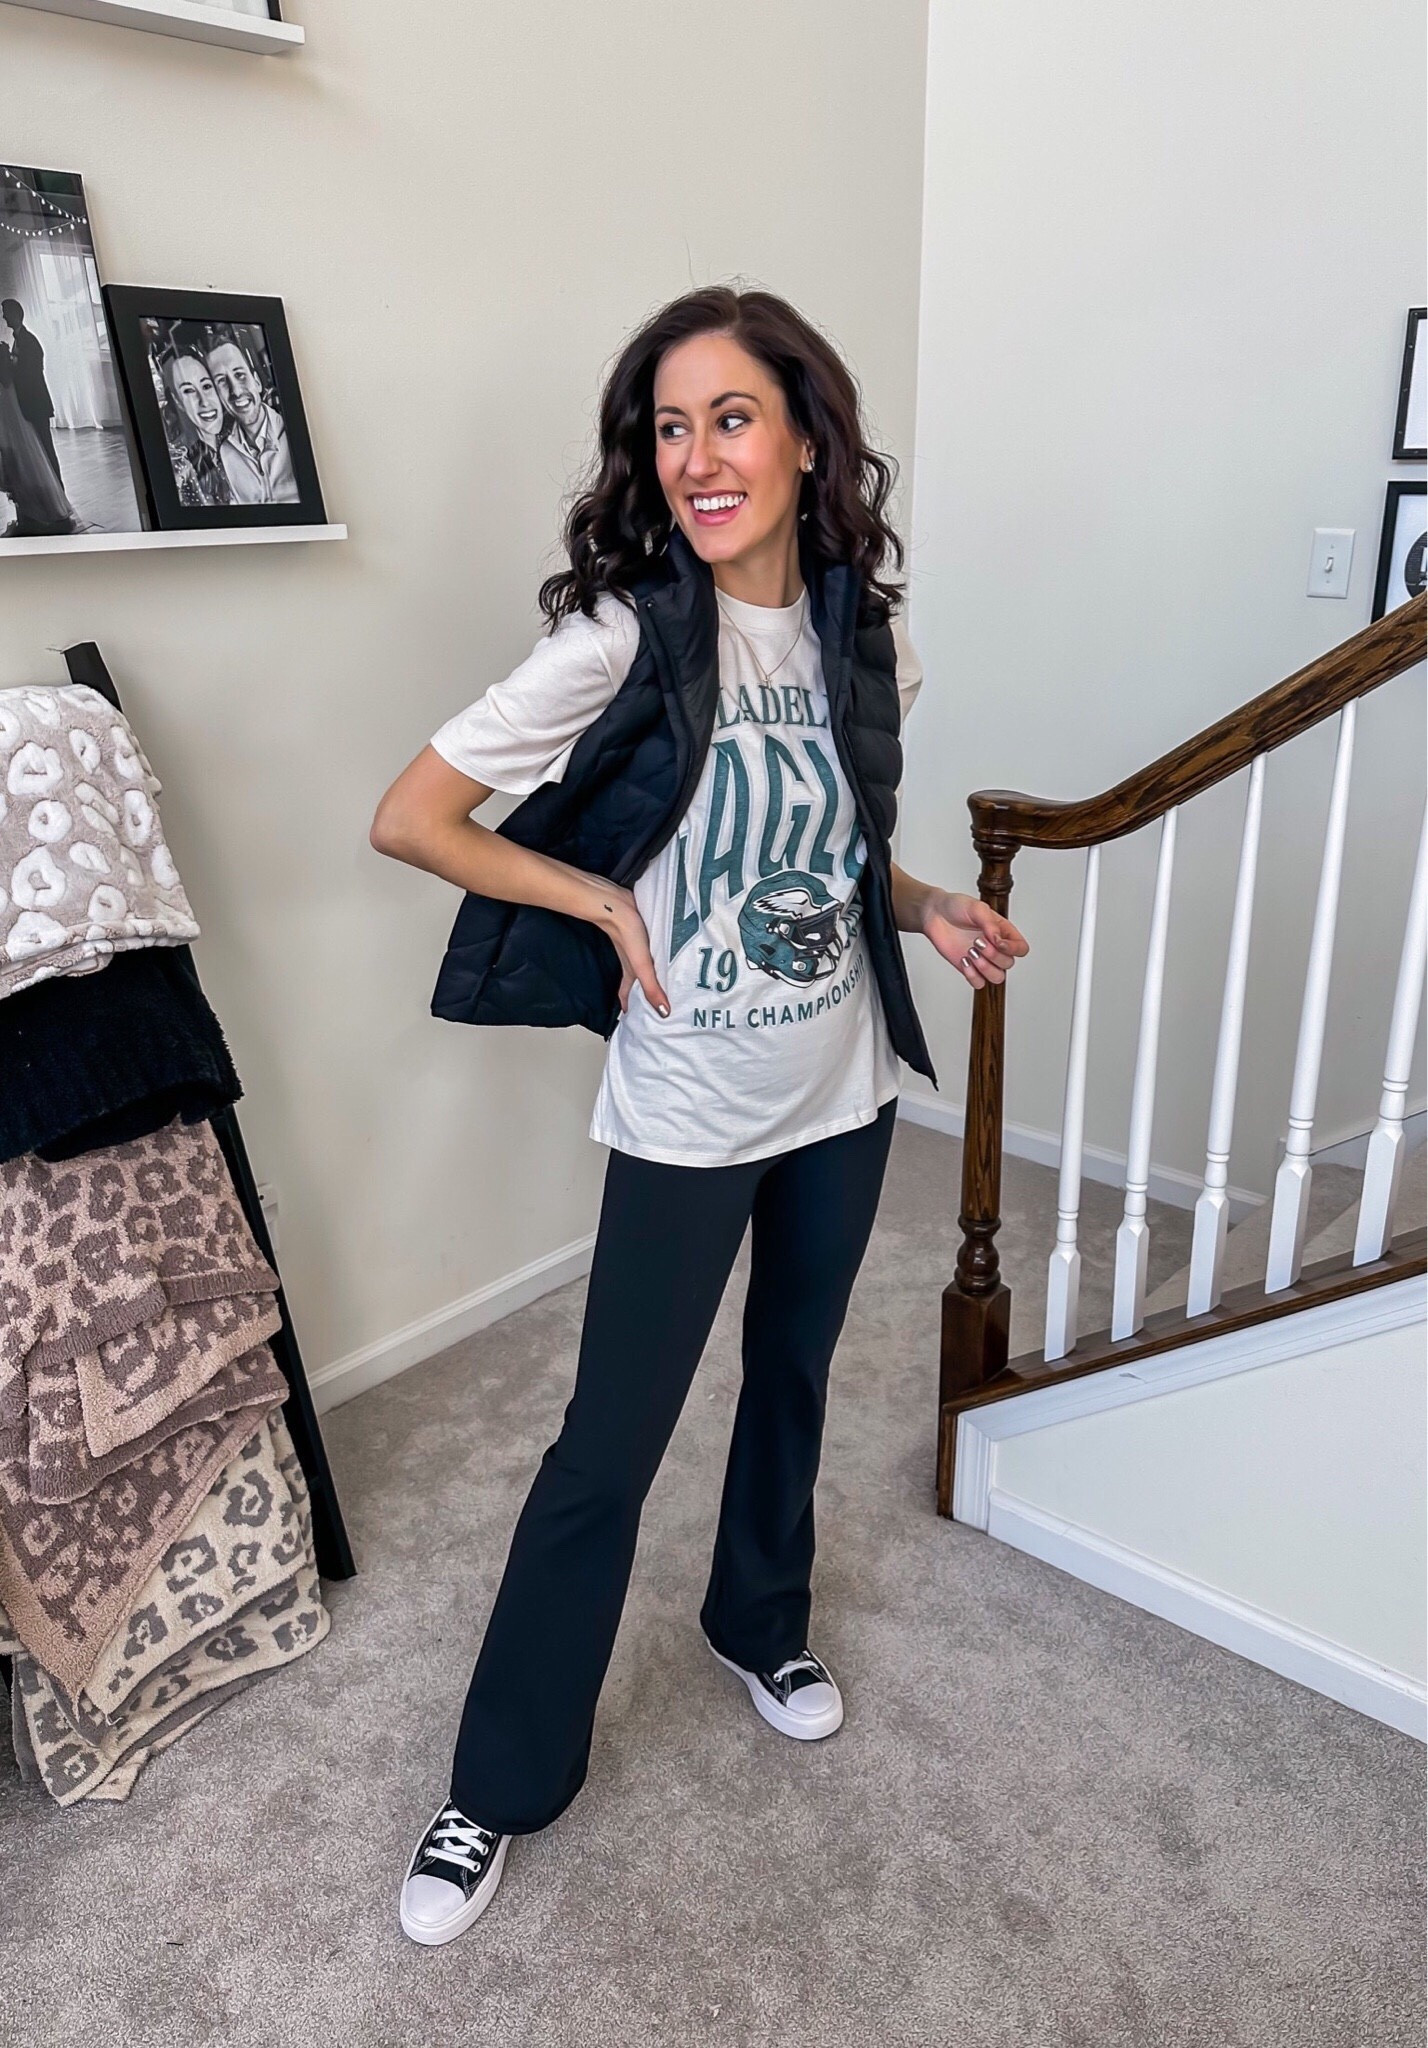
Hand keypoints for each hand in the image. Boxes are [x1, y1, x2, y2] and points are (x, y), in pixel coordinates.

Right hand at [587, 878, 669, 1016]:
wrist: (618, 905)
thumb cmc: (626, 934)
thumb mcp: (641, 966)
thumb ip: (652, 988)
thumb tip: (663, 1012)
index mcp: (632, 972)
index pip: (627, 995)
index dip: (630, 1007)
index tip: (634, 1019)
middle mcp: (633, 961)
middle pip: (638, 981)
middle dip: (645, 991)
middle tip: (658, 1001)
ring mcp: (637, 947)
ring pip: (645, 965)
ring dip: (653, 973)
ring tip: (668, 978)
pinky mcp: (643, 933)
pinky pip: (651, 948)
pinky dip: (657, 953)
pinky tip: (667, 950)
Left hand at [919, 888, 1028, 990]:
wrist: (934, 915)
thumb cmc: (956, 907)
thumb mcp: (976, 908)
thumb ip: (989, 923)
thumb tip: (997, 938)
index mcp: (1003, 932)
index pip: (1021, 948)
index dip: (1013, 949)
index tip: (997, 941)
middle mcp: (995, 947)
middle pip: (1008, 964)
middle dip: (993, 955)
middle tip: (976, 941)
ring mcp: (982, 959)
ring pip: (997, 977)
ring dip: (985, 968)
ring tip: (970, 952)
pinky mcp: (969, 968)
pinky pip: (979, 983)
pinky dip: (972, 976)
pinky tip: (963, 961)